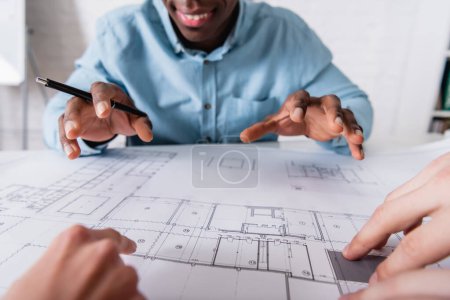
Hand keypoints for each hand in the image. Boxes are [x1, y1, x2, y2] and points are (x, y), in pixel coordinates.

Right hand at [3, 225, 143, 299]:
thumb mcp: (40, 270)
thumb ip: (67, 260)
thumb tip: (75, 267)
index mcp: (76, 239)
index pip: (107, 236)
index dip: (118, 245)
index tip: (128, 248)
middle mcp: (102, 251)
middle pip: (115, 261)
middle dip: (107, 276)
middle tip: (89, 292)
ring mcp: (120, 275)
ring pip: (127, 281)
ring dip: (116, 292)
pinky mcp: (134, 298)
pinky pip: (135, 299)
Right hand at [59, 82, 152, 158]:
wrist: (116, 119)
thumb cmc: (126, 114)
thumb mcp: (136, 119)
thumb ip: (142, 125)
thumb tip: (148, 136)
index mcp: (106, 92)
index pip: (100, 91)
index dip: (100, 100)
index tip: (103, 113)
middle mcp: (87, 98)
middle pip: (75, 102)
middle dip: (74, 116)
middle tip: (75, 131)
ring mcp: (77, 110)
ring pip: (66, 117)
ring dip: (67, 132)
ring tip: (72, 150)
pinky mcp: (72, 124)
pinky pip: (65, 132)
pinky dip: (67, 143)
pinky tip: (73, 155)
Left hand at [240, 91, 364, 159]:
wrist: (306, 117)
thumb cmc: (290, 118)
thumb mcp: (275, 123)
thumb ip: (260, 128)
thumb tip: (242, 136)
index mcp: (301, 100)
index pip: (300, 98)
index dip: (298, 105)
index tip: (295, 116)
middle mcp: (320, 104)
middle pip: (330, 102)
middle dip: (334, 113)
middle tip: (336, 126)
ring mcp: (334, 114)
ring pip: (346, 115)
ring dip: (351, 126)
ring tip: (356, 138)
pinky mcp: (343, 126)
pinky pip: (352, 132)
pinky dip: (355, 143)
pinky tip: (359, 155)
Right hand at [341, 152, 449, 298]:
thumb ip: (444, 251)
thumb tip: (420, 268)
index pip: (412, 249)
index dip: (391, 270)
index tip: (379, 280)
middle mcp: (445, 184)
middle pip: (388, 215)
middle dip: (366, 237)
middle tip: (354, 252)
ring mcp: (443, 167)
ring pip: (395, 196)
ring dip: (382, 220)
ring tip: (376, 239)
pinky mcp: (444, 160)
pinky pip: (413, 183)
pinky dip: (403, 203)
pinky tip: (409, 219)